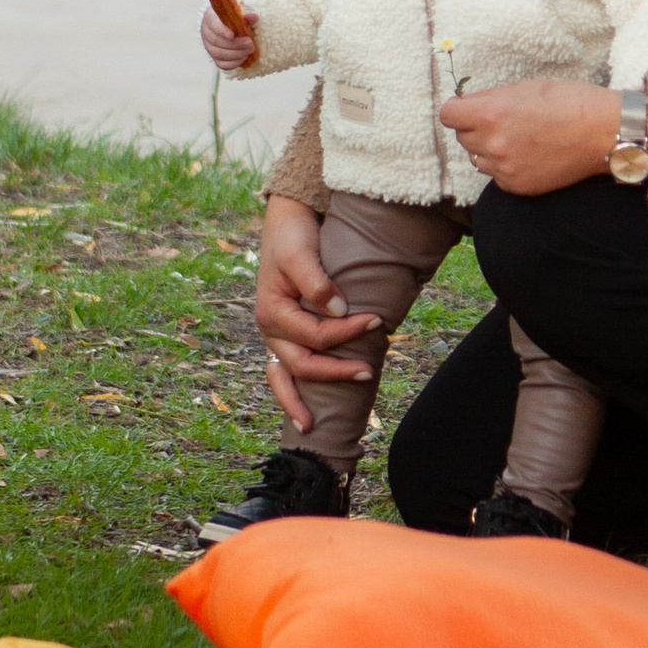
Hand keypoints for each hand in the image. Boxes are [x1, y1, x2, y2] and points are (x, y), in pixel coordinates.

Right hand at [199, 0, 257, 68]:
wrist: (233, 26)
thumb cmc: (236, 16)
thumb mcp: (242, 11)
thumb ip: (247, 13)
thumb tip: (253, 17)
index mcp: (211, 17)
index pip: (213, 25)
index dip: (222, 31)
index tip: (233, 35)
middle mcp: (207, 33)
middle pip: (216, 41)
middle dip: (235, 44)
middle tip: (250, 44)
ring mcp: (209, 47)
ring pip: (218, 54)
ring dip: (236, 54)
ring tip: (249, 50)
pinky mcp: (215, 58)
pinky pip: (222, 65)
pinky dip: (234, 63)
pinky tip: (244, 57)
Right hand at [252, 192, 378, 430]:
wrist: (286, 222)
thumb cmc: (293, 236)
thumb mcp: (300, 253)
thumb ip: (316, 282)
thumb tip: (338, 310)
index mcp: (271, 312)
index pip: (315, 335)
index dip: (347, 332)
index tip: (377, 319)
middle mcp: (270, 328)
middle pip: (302, 365)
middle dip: (335, 374)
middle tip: (370, 371)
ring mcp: (276, 335)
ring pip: (283, 377)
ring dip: (297, 402)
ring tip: (312, 425)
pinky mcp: (285, 333)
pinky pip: (286, 370)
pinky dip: (294, 390)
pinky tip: (307, 409)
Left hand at [440, 80, 621, 195]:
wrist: (603, 133)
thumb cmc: (569, 101)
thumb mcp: (524, 88)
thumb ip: (490, 98)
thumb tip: (467, 104)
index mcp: (491, 114)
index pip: (448, 115)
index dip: (459, 109)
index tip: (468, 108)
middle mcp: (493, 144)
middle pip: (462, 137)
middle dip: (476, 128)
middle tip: (503, 121)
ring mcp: (505, 169)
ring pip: (477, 158)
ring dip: (488, 149)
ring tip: (517, 139)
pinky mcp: (517, 186)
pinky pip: (495, 175)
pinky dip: (504, 166)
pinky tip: (527, 155)